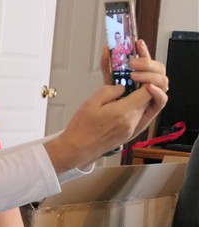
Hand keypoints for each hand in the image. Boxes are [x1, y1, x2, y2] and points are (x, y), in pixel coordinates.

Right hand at [46, 80, 167, 172]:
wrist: (77, 149)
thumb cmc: (81, 128)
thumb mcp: (91, 103)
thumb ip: (109, 91)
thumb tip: (121, 87)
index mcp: (123, 112)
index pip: (148, 92)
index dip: (146, 81)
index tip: (136, 77)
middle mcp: (132, 121)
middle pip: (150, 100)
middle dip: (145, 88)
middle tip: (133, 81)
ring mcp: (133, 129)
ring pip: (146, 108)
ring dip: (142, 98)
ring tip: (128, 92)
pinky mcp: (131, 134)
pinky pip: (141, 117)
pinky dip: (137, 108)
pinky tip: (125, 104)